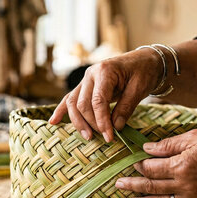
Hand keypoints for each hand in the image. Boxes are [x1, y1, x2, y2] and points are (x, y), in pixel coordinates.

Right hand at [48, 48, 163, 141]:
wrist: (143, 60)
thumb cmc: (143, 72)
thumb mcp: (140, 88)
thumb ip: (126, 107)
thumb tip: (115, 127)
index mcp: (105, 71)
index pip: (98, 101)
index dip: (102, 121)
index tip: (110, 136)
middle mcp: (90, 74)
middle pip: (82, 103)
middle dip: (92, 123)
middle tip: (105, 137)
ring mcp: (85, 80)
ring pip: (72, 103)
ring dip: (78, 122)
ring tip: (88, 137)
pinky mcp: (85, 86)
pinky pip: (69, 99)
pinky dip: (61, 111)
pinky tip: (53, 122)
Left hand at [115, 129, 196, 197]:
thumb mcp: (195, 137)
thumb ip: (169, 145)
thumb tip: (147, 148)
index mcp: (181, 165)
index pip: (152, 167)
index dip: (140, 165)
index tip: (131, 162)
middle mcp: (184, 184)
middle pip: (152, 186)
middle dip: (133, 185)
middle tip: (118, 184)